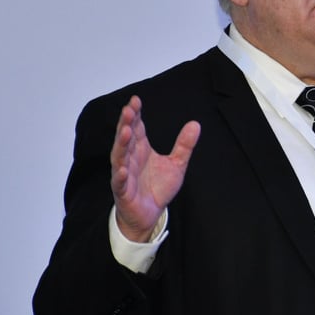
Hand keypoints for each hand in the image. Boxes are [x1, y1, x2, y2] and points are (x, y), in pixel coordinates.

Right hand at [110, 95, 200, 241]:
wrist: (150, 214)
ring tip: (125, 131)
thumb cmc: (157, 188)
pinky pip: (120, 183)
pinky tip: (121, 169)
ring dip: (121, 144)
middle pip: (126, 138)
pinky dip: (119, 176)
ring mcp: (124, 175)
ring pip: (119, 157)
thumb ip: (184, 145)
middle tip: (129, 109)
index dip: (135, 115)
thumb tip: (195, 124)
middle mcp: (130, 159)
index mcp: (141, 150)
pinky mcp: (123, 192)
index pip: (136, 128)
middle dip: (126, 123)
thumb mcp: (177, 164)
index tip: (136, 100)